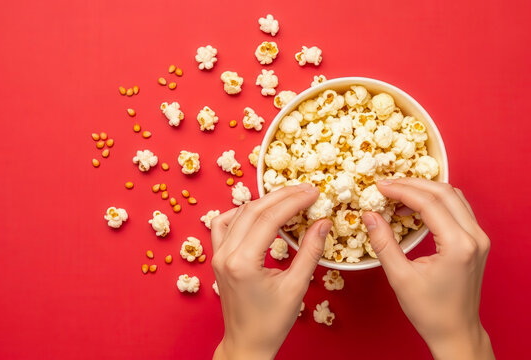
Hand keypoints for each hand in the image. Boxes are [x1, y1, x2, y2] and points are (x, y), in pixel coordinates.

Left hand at [211, 184, 331, 359]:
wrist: (247, 343)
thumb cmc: (272, 322)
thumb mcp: (296, 287)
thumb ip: (310, 252)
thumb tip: (323, 222)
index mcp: (242, 263)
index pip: (269, 218)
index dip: (293, 201)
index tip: (313, 192)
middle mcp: (225, 254)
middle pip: (252, 210)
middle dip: (281, 196)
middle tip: (306, 189)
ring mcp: (217, 255)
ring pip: (237, 213)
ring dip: (262, 202)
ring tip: (288, 198)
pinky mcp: (217, 257)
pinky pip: (223, 224)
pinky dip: (242, 213)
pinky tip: (259, 213)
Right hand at [362, 178, 493, 359]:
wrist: (455, 331)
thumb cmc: (429, 310)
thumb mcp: (400, 277)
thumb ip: (383, 243)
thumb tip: (369, 215)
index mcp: (458, 245)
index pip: (429, 203)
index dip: (401, 190)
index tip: (378, 186)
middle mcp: (475, 237)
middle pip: (444, 192)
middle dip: (412, 184)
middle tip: (386, 185)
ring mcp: (479, 238)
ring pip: (454, 196)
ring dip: (425, 190)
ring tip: (398, 193)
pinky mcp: (477, 241)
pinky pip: (458, 209)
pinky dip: (436, 201)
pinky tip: (415, 207)